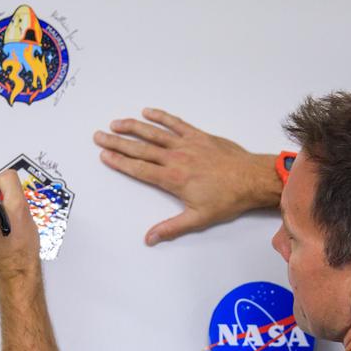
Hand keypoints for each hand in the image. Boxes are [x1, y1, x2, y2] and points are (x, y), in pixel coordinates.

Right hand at [93, 108, 281, 245]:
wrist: (251, 179)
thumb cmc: (227, 200)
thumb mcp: (198, 218)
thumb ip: (171, 228)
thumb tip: (149, 239)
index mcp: (173, 179)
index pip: (139, 169)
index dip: (119, 162)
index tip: (104, 155)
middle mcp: (176, 158)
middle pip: (140, 149)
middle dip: (117, 142)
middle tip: (99, 136)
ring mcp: (187, 144)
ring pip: (154, 133)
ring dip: (133, 127)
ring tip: (116, 123)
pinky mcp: (199, 135)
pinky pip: (176, 123)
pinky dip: (161, 116)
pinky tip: (147, 112)